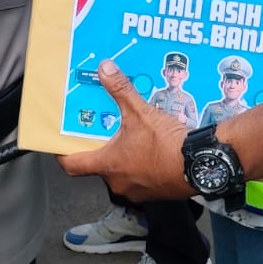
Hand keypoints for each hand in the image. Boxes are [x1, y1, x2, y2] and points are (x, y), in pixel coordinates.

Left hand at [58, 62, 192, 199]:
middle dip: (102, 149)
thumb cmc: (167, 144)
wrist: (201, 164)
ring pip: (121, 174)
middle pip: (98, 167)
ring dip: (124, 158)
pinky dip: (142, 166)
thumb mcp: (141, 112)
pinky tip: (152, 150)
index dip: (63, 154)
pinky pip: (141, 179)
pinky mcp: (155, 194)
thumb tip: (105, 70)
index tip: (62, 144)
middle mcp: (118, 182)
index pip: (72, 165)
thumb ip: (121, 90)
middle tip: (106, 132)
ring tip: (133, 138)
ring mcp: (137, 191)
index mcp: (108, 164)